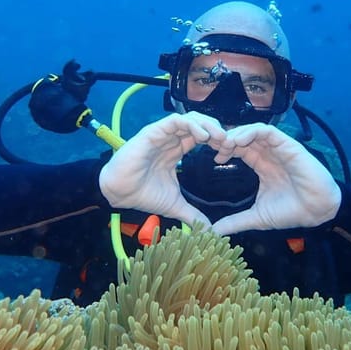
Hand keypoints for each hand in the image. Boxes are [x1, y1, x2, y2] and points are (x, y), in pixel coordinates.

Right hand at [99, 112, 226, 226]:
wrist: (120, 193)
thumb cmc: (143, 194)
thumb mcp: (175, 205)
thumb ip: (192, 214)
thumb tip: (209, 230)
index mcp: (177, 149)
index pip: (202, 136)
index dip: (217, 141)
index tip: (229, 153)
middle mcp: (171, 138)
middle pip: (200, 124)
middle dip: (217, 131)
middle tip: (230, 143)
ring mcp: (162, 134)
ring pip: (191, 118)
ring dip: (209, 125)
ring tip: (221, 138)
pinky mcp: (153, 132)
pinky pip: (176, 120)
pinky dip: (193, 125)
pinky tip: (204, 136)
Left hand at [210, 124, 341, 234]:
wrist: (317, 212)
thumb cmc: (291, 212)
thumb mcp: (257, 217)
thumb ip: (235, 221)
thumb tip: (214, 232)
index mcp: (262, 166)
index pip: (240, 150)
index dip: (226, 150)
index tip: (214, 158)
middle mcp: (269, 154)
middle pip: (244, 137)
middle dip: (227, 139)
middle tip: (214, 146)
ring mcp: (278, 149)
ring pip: (253, 130)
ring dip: (237, 133)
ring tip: (225, 144)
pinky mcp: (288, 145)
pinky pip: (267, 131)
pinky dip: (251, 131)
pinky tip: (239, 141)